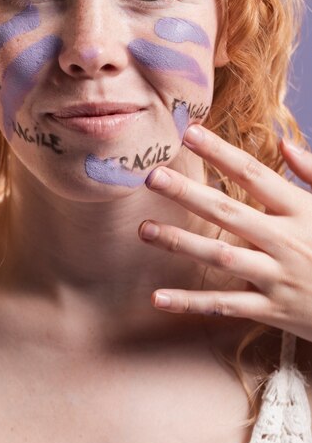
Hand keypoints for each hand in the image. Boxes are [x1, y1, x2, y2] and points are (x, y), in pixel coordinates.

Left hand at [138, 124, 311, 341]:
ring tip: (145, 229)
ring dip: (181, 243)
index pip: (254, 174)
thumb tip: (284, 142)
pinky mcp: (271, 309)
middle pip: (230, 212)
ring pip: (221, 258)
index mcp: (300, 210)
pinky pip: (225, 305)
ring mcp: (277, 277)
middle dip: (189, 193)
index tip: (190, 133)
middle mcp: (285, 240)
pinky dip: (191, 303)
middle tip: (153, 176)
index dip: (220, 152)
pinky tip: (157, 297)